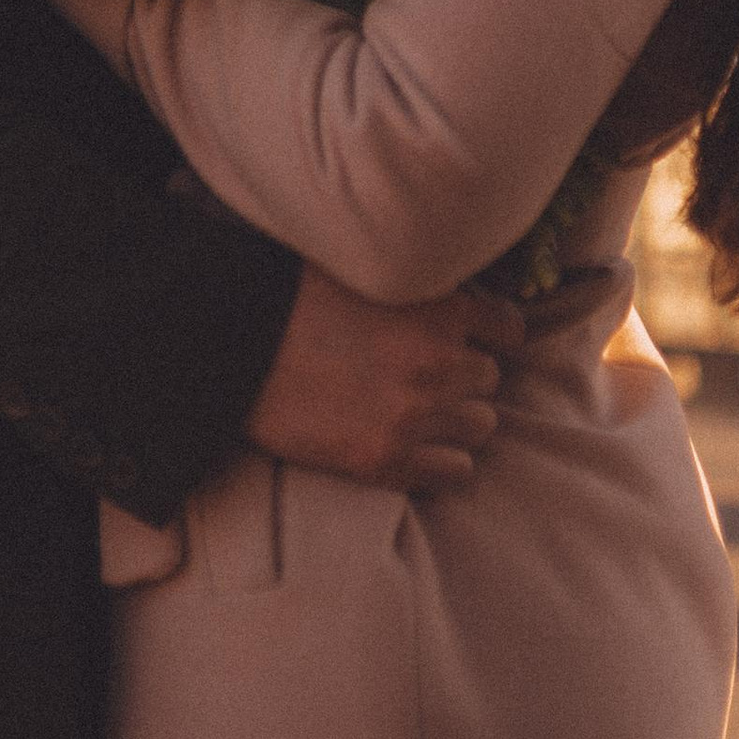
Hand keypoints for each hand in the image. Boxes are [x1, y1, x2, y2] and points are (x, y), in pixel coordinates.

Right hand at [245, 264, 526, 495]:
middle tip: (433, 373)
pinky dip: (443, 460)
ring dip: (458, 418)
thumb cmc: (287, 293)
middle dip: (466, 375)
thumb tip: (448, 283)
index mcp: (436, 308)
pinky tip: (418, 446)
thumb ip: (412, 276)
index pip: (508, 328)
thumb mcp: (360, 265)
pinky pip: (454, 472)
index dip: (492, 332)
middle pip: (490, 381)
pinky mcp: (384, 460)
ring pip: (481, 427)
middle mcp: (437, 365)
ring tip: (425, 411)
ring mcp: (413, 417)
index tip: (477, 336)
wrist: (230, 343)